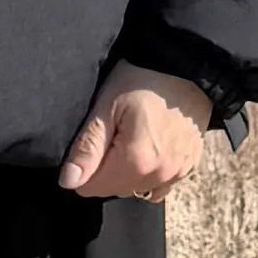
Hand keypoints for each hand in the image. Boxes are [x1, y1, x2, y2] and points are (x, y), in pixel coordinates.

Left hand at [59, 67, 213, 200]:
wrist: (187, 67)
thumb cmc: (143, 80)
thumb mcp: (107, 106)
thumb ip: (88, 148)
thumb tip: (69, 181)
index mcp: (134, 163)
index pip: (91, 188)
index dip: (84, 167)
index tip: (93, 140)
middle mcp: (158, 176)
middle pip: (114, 190)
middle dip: (106, 169)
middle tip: (113, 131)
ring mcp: (176, 174)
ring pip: (136, 188)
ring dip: (127, 172)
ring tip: (132, 136)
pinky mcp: (188, 167)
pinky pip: (159, 185)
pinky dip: (150, 173)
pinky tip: (150, 148)